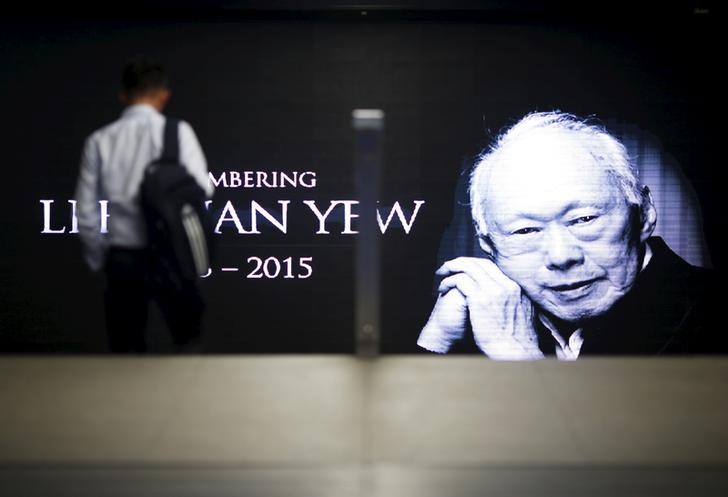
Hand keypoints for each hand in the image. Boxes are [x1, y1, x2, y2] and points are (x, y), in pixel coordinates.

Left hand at [418, 257, 543, 359]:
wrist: (514, 353)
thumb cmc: (515, 342)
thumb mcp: (523, 317)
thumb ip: (515, 304)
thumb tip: (508, 301)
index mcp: (516, 289)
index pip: (493, 268)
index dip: (476, 266)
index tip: (464, 270)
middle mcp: (507, 286)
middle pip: (481, 263)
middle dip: (462, 262)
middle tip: (449, 266)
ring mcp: (494, 291)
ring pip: (469, 268)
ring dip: (452, 268)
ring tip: (442, 272)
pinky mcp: (480, 299)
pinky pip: (460, 281)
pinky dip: (449, 281)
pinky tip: (443, 288)